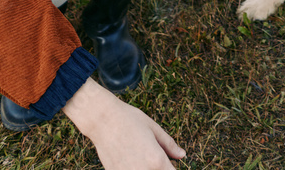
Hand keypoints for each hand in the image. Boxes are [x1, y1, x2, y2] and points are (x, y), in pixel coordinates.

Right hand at [63, 79, 184, 168]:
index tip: (169, 164)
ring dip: (147, 168)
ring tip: (141, 156)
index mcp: (157, 160)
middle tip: (154, 156)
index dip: (172, 169)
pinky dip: (133, 168)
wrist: (102, 120)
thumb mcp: (153, 129)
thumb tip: (182, 155)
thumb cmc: (129, 120)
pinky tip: (130, 158)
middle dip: (160, 168)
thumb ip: (169, 145)